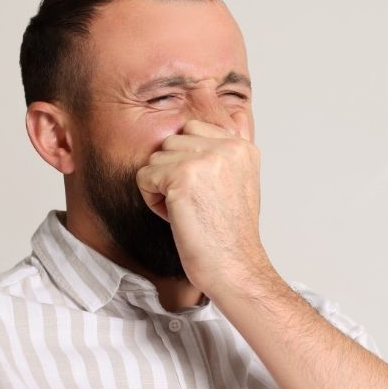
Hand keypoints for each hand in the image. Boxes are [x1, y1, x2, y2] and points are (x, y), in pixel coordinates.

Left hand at [135, 115, 269, 295]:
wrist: (234, 266)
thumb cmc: (231, 233)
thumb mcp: (240, 182)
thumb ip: (226, 153)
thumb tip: (214, 123)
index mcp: (243, 146)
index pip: (194, 128)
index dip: (188, 159)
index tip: (203, 189)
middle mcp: (228, 147)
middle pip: (172, 140)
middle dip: (172, 170)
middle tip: (192, 201)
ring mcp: (206, 159)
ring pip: (156, 157)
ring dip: (161, 185)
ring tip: (185, 209)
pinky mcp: (183, 176)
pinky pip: (144, 175)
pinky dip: (151, 199)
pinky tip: (175, 215)